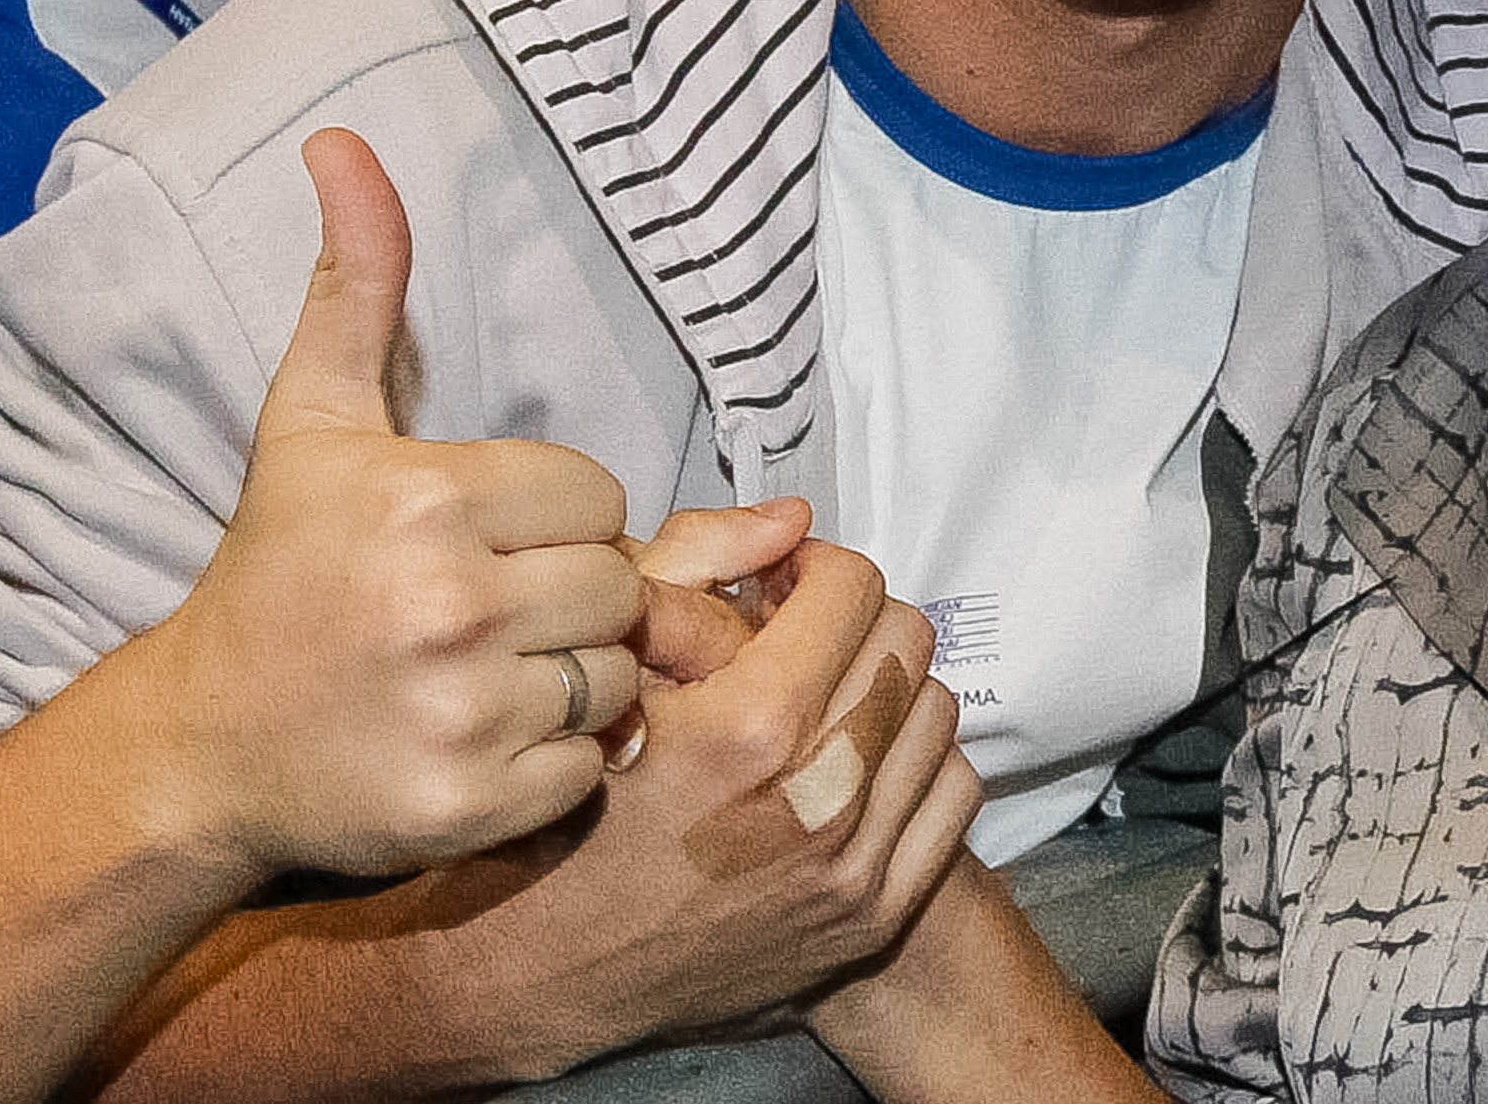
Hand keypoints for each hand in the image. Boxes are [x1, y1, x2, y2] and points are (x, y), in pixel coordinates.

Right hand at [132, 129, 646, 878]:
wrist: (197, 748)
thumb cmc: (274, 572)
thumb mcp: (313, 421)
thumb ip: (359, 284)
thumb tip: (345, 142)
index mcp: (427, 499)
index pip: (596, 493)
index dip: (551, 519)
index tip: (479, 541)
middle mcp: (449, 603)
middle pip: (619, 585)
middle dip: (570, 598)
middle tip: (484, 613)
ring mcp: (462, 710)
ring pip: (619, 677)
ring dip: (570, 680)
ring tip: (483, 675)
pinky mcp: (474, 805)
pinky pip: (592, 767)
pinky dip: (554, 765)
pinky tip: (478, 741)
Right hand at [476, 520, 982, 1063]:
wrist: (535, 967)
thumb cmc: (554, 811)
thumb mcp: (606, 669)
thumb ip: (694, 572)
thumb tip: (789, 519)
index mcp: (753, 726)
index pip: (853, 588)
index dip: (816, 567)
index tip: (785, 583)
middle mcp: (818, 800)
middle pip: (906, 643)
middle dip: (857, 620)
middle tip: (807, 635)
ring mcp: (852, 866)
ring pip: (937, 713)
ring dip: (887, 688)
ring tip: (827, 699)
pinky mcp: (870, 918)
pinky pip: (952, 797)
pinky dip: (917, 765)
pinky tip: (857, 763)